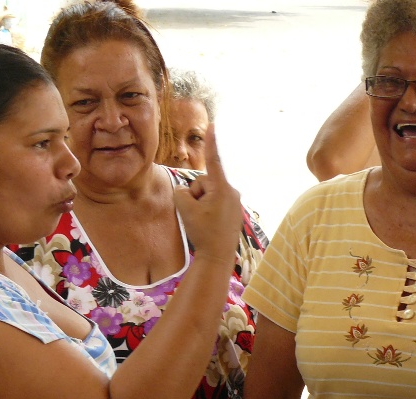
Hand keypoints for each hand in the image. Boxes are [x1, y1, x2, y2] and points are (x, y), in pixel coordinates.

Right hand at [173, 125, 242, 264]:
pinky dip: (207, 212)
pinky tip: (209, 226)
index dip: (211, 142)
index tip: (213, 124)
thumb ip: (181, 192)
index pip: (213, 160)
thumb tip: (185, 191)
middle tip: (197, 216)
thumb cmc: (202, 232)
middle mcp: (231, 192)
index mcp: (222, 188)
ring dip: (201, 205)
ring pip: (208, 195)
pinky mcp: (233, 211)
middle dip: (196, 195)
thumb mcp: (184, 208)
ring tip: (203, 222)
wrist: (218, 257)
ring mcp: (234, 202)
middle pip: (203, 183)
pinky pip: (214, 204)